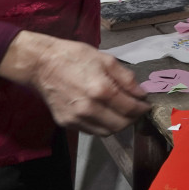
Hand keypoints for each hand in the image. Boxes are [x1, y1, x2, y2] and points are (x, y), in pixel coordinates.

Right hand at [0, 31, 150, 135]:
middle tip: (136, 109)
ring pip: (106, 132)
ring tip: (122, 112)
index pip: (129, 109)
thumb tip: (141, 94)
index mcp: (101, 90)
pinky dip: (103, 125)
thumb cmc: (75, 57)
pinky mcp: (66, 123)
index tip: (146, 105)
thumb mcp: (106, 60)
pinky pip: (91, 130)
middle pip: (120, 125)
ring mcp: (76, 118)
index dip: (142, 109)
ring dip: (118, 124)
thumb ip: (126, 79)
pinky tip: (105, 113)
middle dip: (132, 119)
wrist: (42, 64)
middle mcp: (88, 108)